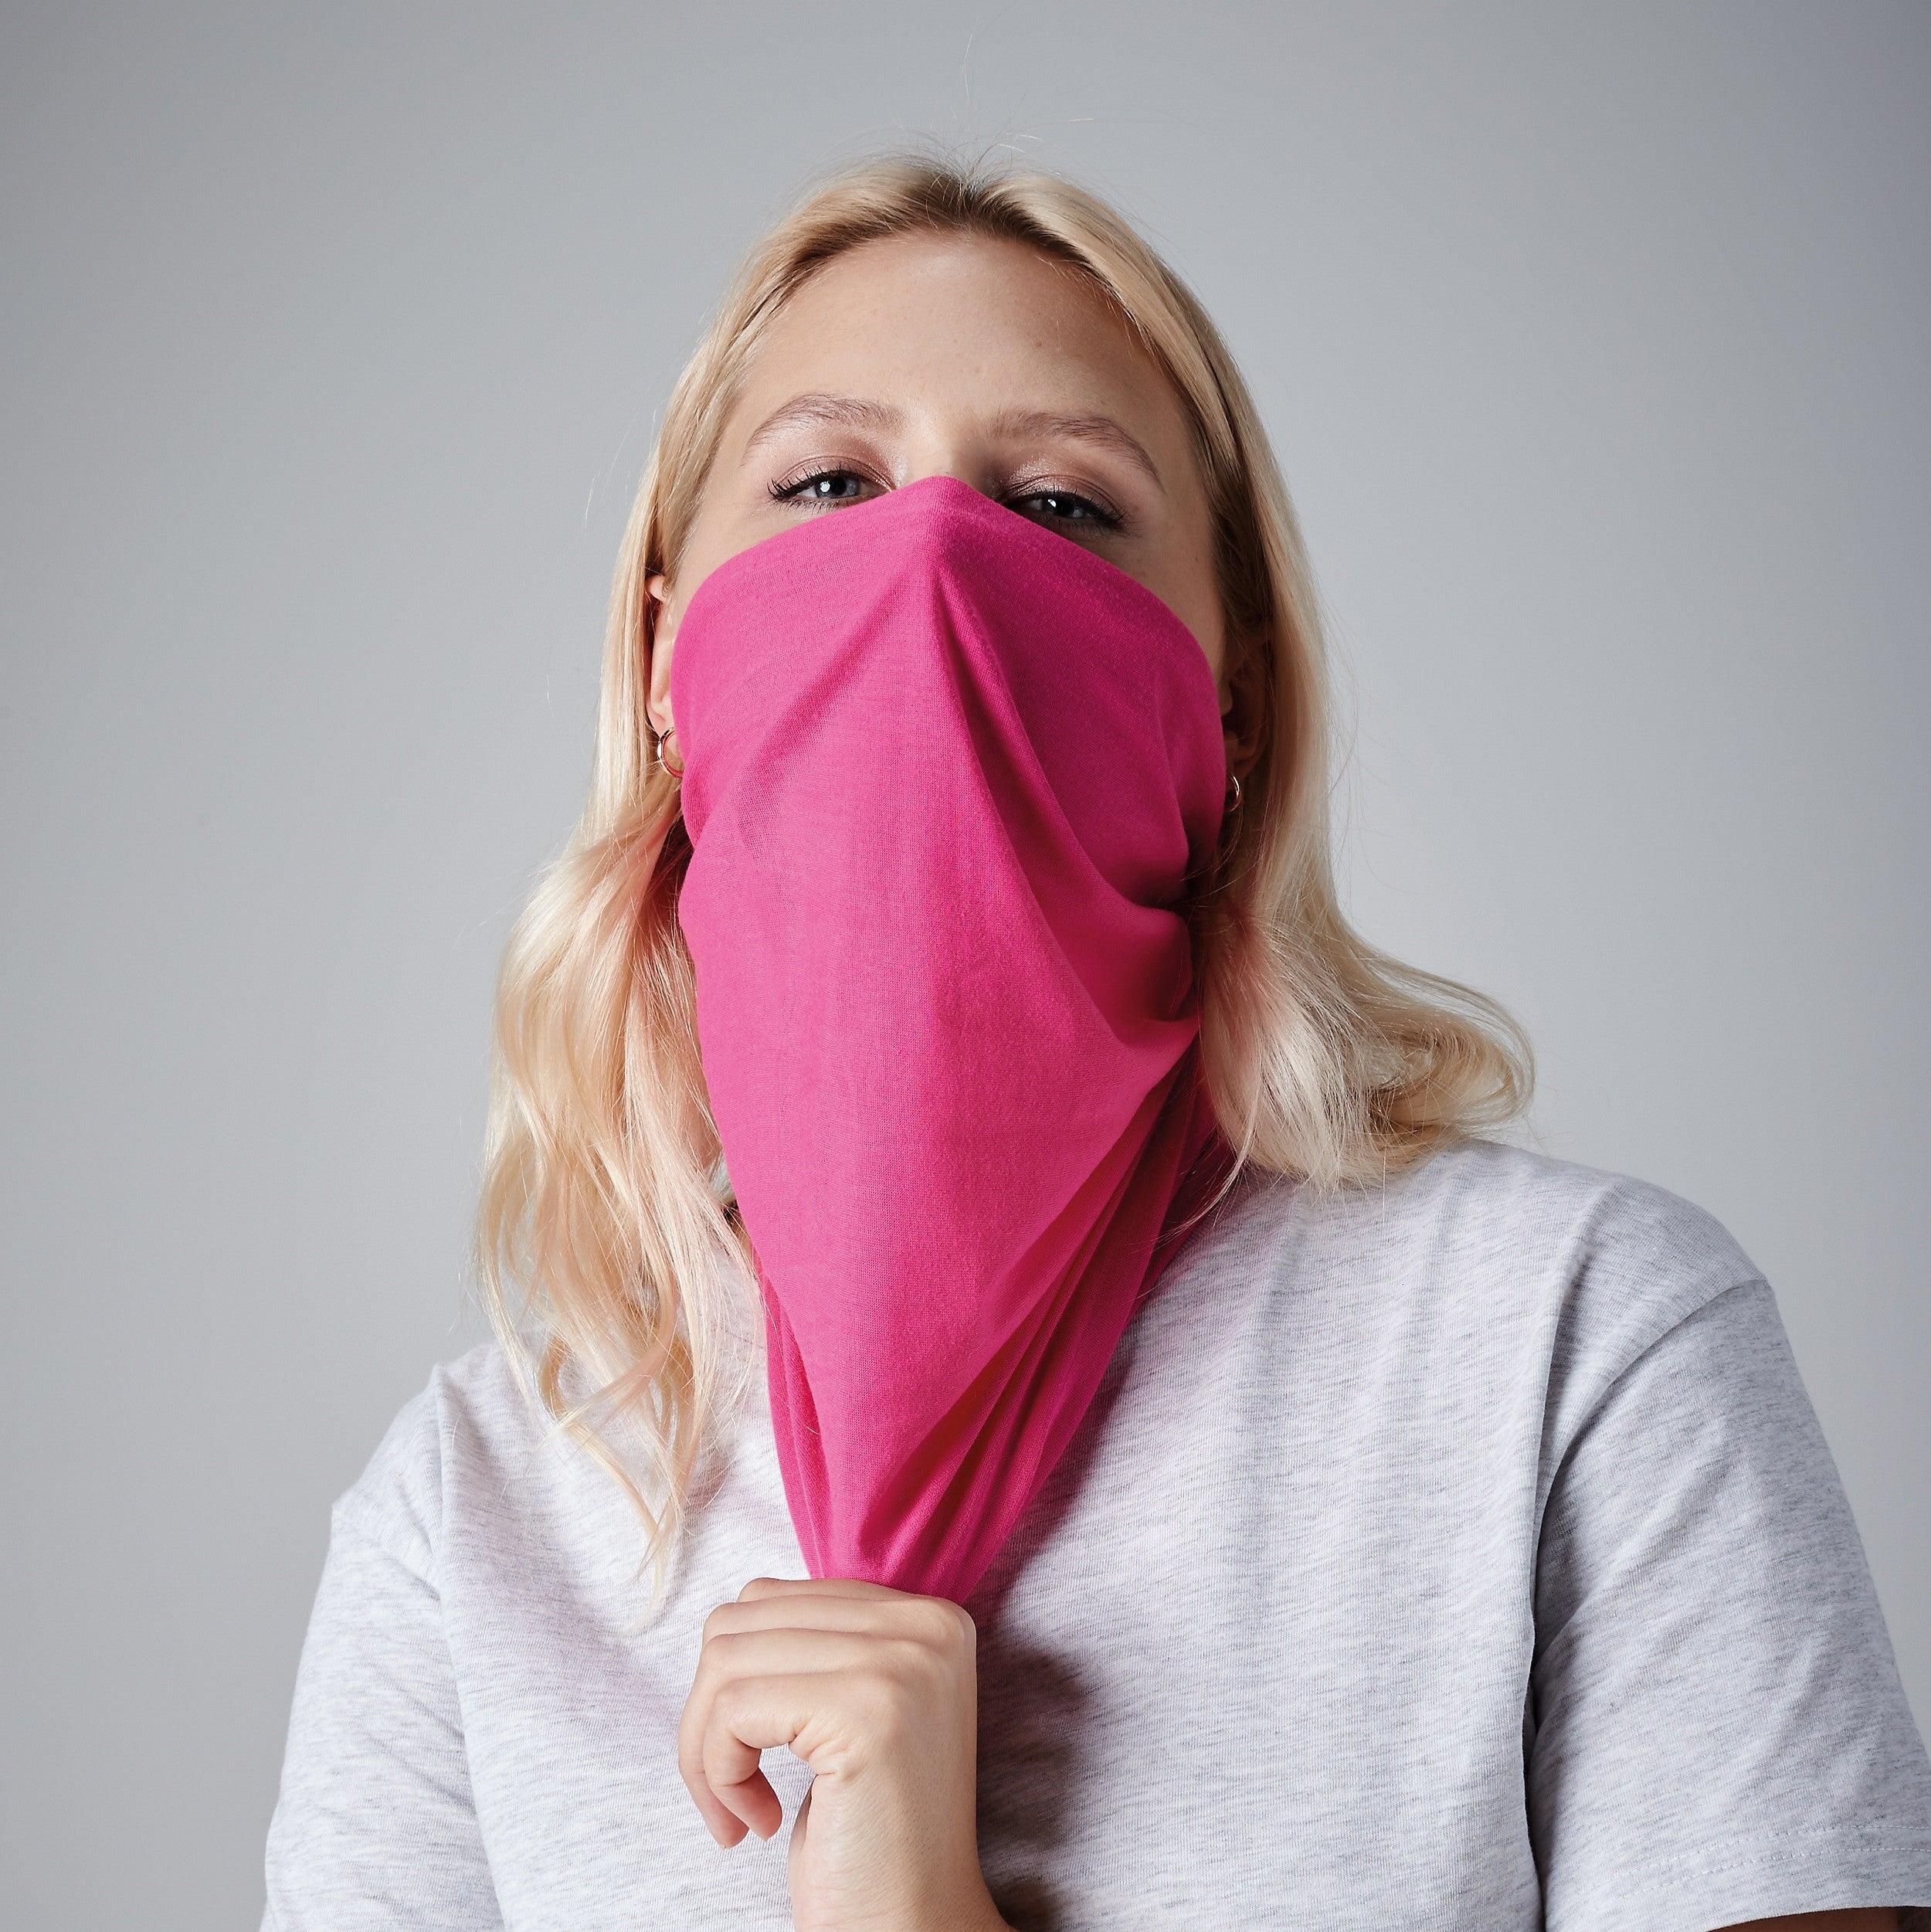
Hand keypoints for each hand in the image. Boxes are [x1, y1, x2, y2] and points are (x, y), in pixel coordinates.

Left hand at [678, 1574, 1009, 1931]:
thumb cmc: (870, 1839)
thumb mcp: (858, 1714)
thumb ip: (822, 1646)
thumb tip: (740, 1610)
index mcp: (929, 1618)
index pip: (778, 1598)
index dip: (740, 1679)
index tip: (750, 1756)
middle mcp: (926, 1625)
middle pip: (744, 1619)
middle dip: (710, 1711)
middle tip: (731, 1790)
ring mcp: (901, 1662)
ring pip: (727, 1659)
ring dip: (707, 1746)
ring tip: (742, 1808)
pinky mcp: (868, 1711)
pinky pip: (733, 1708)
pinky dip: (716, 1772)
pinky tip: (757, 1823)